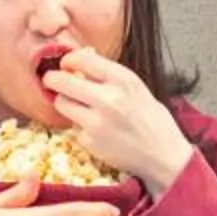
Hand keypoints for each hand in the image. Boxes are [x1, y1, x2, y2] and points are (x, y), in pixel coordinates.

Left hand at [41, 49, 194, 198]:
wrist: (164, 156)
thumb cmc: (152, 120)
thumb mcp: (136, 88)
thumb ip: (109, 76)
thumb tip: (78, 65)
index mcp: (123, 79)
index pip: (81, 59)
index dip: (68, 60)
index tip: (66, 65)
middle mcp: (108, 98)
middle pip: (61, 80)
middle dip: (52, 79)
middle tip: (52, 81)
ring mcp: (96, 122)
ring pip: (61, 103)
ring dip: (65, 102)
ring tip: (78, 106)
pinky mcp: (89, 141)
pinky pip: (72, 127)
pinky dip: (79, 126)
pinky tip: (95, 130)